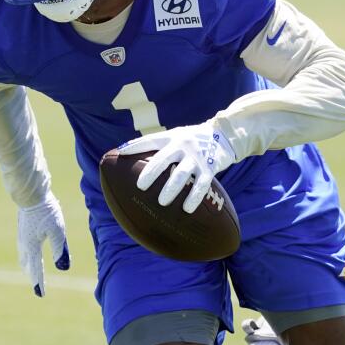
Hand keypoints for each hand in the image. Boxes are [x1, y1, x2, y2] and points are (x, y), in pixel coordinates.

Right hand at [17, 191, 69, 296]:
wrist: (30, 194)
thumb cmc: (46, 211)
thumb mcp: (57, 231)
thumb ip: (60, 250)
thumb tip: (63, 267)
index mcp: (32, 247)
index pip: (36, 269)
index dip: (39, 282)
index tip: (41, 294)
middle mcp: (24, 243)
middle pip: (27, 264)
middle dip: (32, 274)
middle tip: (37, 284)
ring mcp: (21, 234)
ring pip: (23, 255)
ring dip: (28, 264)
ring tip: (30, 269)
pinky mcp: (22, 227)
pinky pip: (23, 245)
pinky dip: (27, 253)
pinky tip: (29, 248)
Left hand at [119, 121, 235, 212]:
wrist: (224, 135)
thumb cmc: (193, 139)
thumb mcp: (177, 136)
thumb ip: (159, 144)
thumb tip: (128, 153)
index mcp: (172, 137)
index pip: (151, 140)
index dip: (135, 146)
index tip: (120, 153)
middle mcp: (183, 145)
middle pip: (164, 159)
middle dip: (151, 172)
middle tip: (141, 186)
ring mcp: (197, 157)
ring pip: (182, 174)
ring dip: (172, 188)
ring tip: (162, 202)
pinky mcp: (210, 167)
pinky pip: (201, 184)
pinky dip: (194, 197)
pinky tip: (187, 208)